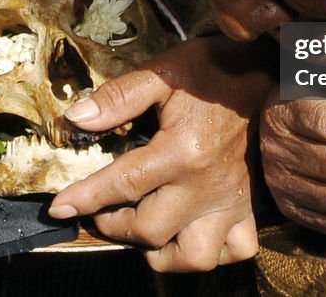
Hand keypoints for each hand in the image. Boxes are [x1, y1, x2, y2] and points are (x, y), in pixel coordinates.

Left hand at [49, 35, 276, 270]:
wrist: (266, 70)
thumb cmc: (212, 69)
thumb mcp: (162, 72)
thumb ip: (119, 97)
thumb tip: (76, 118)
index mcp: (181, 152)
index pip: (122, 185)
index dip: (85, 199)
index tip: (59, 208)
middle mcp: (205, 185)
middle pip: (151, 231)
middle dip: (116, 226)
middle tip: (103, 210)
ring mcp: (229, 200)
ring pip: (195, 255)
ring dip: (163, 253)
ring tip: (146, 231)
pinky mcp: (247, 204)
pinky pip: (236, 249)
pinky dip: (212, 251)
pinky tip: (190, 231)